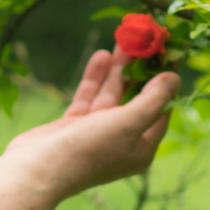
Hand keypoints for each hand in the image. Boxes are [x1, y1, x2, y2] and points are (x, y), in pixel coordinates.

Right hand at [1, 49, 177, 201]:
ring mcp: (96, 132)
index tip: (169, 52)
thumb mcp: (128, 123)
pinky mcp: (74, 125)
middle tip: (144, 39)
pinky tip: (101, 55)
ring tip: (124, 40)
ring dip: (117, 69)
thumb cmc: (87, 150)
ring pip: (111, 94)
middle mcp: (122, 140)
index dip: (166, 80)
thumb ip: (152, 100)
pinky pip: (89, 96)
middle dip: (139, 69)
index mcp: (141, 147)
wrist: (36, 170)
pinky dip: (95, 78)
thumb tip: (174, 78)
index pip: (161, 108)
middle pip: (136, 98)